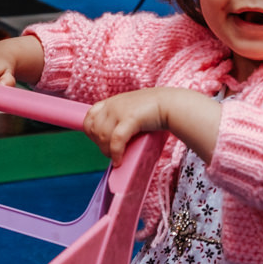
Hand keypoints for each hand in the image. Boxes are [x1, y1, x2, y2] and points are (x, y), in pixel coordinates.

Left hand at [84, 87, 220, 165]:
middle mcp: (112, 104)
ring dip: (108, 152)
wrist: (173, 104)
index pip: (88, 117)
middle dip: (100, 144)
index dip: (91, 133)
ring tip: (117, 158)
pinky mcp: (130, 118)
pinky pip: (115, 140)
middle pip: (94, 129)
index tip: (101, 142)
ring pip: (103, 136)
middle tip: (112, 153)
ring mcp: (120, 110)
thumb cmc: (156, 112)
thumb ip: (120, 120)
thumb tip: (112, 143)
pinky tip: (119, 161)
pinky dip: (115, 153)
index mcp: (111, 102)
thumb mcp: (132, 111)